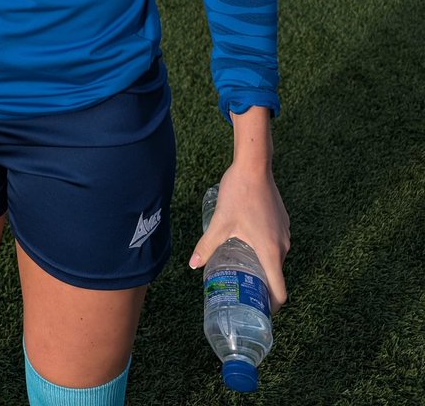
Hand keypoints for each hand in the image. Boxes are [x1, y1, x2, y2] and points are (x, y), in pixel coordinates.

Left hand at [189, 119, 289, 310]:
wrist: (254, 166)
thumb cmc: (239, 194)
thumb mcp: (220, 223)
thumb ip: (207, 245)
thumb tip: (193, 264)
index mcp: (271, 251)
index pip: (280, 290)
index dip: (271, 306)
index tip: (259, 311)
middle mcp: (284, 245)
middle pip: (277, 275)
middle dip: (261, 285)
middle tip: (242, 289)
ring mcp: (285, 232)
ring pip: (276, 258)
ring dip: (263, 266)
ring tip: (242, 268)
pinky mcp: (282, 221)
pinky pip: (277, 243)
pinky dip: (265, 250)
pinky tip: (247, 244)